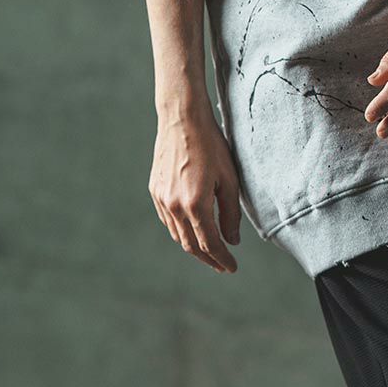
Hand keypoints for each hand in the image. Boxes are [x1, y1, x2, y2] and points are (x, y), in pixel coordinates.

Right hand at [150, 105, 241, 272]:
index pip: (210, 243)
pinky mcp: (155, 190)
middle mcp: (174, 206)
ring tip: (209, 250)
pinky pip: (168, 220)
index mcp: (195, 204)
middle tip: (222, 265)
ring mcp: (161, 199)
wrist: (181, 119)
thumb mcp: (229, 179)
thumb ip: (230, 213)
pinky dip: (181, 230)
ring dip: (194, 246)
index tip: (232, 267)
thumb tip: (232, 240)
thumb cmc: (211, 146)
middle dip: (208, 258)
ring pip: (177, 234)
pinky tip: (192, 230)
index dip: (222, 258)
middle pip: (191, 245)